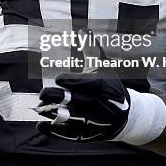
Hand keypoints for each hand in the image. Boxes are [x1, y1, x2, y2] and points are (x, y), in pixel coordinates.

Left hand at [35, 30, 165, 144]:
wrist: (126, 115)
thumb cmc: (110, 86)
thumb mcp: (104, 67)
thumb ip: (92, 49)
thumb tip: (83, 29)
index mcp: (110, 88)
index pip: (93, 85)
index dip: (75, 81)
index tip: (58, 78)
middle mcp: (106, 106)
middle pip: (82, 102)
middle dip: (61, 98)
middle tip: (43, 93)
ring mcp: (98, 123)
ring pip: (76, 119)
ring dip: (56, 115)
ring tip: (39, 108)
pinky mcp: (90, 136)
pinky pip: (72, 135)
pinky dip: (56, 131)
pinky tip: (41, 125)